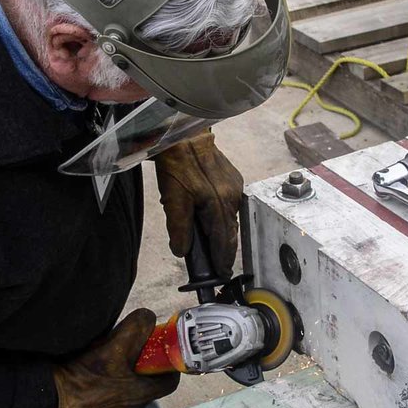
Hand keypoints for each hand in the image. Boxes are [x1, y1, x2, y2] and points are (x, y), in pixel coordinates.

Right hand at [43, 309, 178, 407]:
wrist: (50, 401)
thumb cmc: (85, 380)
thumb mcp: (115, 348)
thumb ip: (136, 329)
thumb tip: (148, 317)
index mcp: (142, 395)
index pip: (170, 380)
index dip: (171, 361)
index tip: (165, 345)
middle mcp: (130, 404)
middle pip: (148, 377)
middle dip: (144, 357)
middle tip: (134, 340)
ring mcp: (112, 406)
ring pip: (128, 379)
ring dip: (124, 362)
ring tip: (111, 346)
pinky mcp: (96, 404)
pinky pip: (111, 384)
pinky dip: (108, 369)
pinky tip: (95, 357)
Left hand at [154, 131, 243, 276]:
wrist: (184, 134)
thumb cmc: (177, 163)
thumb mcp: (172, 198)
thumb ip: (179, 227)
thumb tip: (182, 251)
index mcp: (219, 203)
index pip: (223, 239)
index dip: (222, 259)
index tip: (222, 273)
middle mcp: (232, 196)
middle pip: (231, 231)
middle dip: (226, 250)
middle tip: (221, 266)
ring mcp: (235, 186)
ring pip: (231, 218)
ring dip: (224, 233)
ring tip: (217, 248)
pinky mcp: (233, 178)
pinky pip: (230, 205)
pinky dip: (223, 217)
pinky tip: (215, 221)